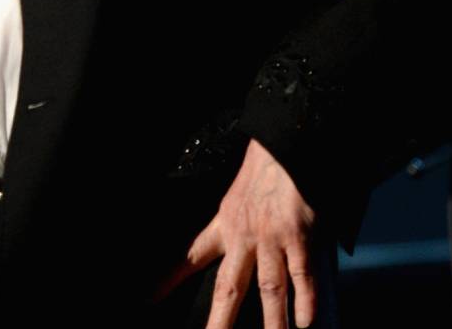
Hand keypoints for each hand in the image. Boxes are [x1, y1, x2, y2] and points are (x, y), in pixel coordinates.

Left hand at [162, 138, 319, 328]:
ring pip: (269, 289)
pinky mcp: (300, 234)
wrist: (288, 140)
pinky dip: (305, 300)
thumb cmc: (268, 163)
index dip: (169, 278)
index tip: (147, 298)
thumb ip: (239, 219)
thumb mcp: (240, 191)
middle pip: (229, 287)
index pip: (192, 254)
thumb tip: (244, 242)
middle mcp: (246, 235)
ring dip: (272, 322)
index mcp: (226, 222)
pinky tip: (305, 322)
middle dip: (219, 320)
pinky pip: (302, 274)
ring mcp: (273, 237)